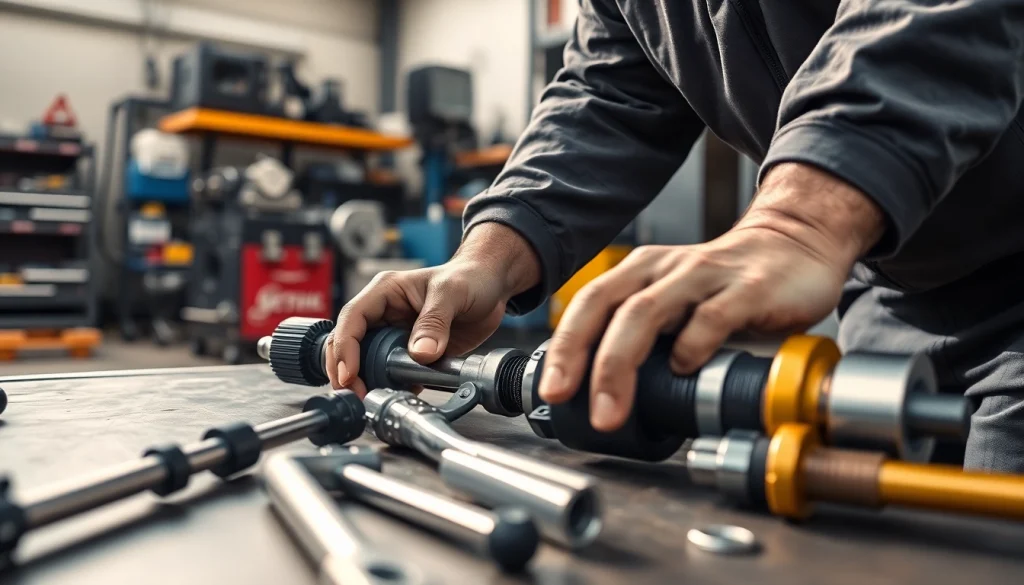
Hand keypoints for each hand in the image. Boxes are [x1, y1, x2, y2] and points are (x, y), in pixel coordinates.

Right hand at [327, 223, 540, 396]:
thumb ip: (435, 322)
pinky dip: (391, 387)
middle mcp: (384, 314)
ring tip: (372, 401)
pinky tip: (398, 398)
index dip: (345, 347)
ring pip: (367, 362)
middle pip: (350, 344)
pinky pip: (392, 373)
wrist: (491, 287)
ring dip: (366, 382)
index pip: (352, 319)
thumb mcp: (451, 293)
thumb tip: (420, 354)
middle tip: (356, 395)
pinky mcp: (410, 354)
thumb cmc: (469, 277)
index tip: (349, 373)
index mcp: (384, 292)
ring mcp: (395, 335)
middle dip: (346, 370)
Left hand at [537, 163, 884, 431]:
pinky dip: (691, 346)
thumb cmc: (731, 285)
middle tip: (570, 400)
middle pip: (609, 307)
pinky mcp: (748, 287)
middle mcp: (665, 269)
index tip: (553, 390)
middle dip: (582, 358)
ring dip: (621, 363)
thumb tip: (616, 396)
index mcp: (642, 272)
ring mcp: (705, 275)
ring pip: (647, 312)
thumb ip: (652, 341)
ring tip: (612, 409)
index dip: (565, 346)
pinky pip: (710, 316)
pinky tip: (686, 370)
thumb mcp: (679, 306)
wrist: (799, 242)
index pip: (589, 304)